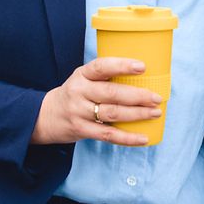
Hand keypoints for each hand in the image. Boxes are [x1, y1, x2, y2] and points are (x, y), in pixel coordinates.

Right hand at [30, 57, 162, 145]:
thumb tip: (144, 77)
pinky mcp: (82, 130)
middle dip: (137, 96)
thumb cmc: (75, 94)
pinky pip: (108, 135)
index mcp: (82, 74)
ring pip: (112, 114)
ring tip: (155, 113)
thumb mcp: (83, 78)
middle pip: (111, 93)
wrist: (46, 115)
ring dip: (137, 114)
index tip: (142, 67)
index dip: (122, 66)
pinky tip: (143, 138)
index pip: (101, 66)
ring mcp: (79, 112)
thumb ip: (105, 77)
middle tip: (156, 97)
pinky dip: (127, 138)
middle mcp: (79, 92)